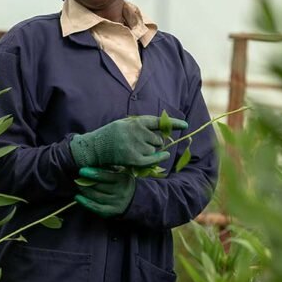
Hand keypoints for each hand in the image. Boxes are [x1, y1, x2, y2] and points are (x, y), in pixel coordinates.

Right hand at [69, 115, 187, 167]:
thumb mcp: (125, 123)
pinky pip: (152, 159)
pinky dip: (159, 158)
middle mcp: (137, 133)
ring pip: (155, 149)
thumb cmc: (111, 134)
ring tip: (138, 149)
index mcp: (135, 122)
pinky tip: (164, 156)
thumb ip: (142, 125)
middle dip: (156, 141)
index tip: (185, 125)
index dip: (173, 123)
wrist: (95, 147)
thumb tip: (161, 131)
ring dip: (151, 150)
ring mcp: (135, 146)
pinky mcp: (133, 158)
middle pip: (159, 139)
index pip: (158, 121)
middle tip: (145, 143)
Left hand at [75, 167, 135, 217]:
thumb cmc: (123, 182)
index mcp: (123, 179)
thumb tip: (91, 163)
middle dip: (85, 181)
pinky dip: (84, 202)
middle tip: (77, 177)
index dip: (91, 173)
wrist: (135, 199)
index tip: (81, 170)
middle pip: (97, 186)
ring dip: (83, 190)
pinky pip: (95, 207)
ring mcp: (116, 203)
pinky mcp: (111, 212)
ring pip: (95, 196)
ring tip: (78, 184)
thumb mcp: (120, 172)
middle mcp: (120, 192)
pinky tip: (78, 197)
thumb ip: (109, 167)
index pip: (104, 176)